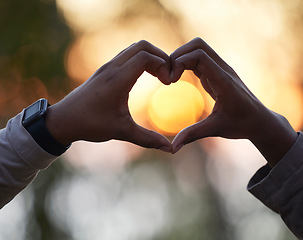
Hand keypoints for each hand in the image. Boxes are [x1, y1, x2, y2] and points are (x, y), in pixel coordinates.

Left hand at [45, 40, 171, 151]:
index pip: (146, 56)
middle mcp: (112, 67)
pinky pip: (128, 55)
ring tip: (159, 77)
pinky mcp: (105, 70)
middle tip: (167, 76)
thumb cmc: (90, 124)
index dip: (163, 65)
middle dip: (161, 57)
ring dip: (151, 57)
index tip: (168, 83)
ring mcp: (108, 67)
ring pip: (135, 48)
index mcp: (117, 79)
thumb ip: (147, 139)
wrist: (63, 120)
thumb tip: (170, 149)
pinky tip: (146, 77)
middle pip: (142, 46)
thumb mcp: (121, 132)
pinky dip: (141, 60)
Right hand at [170, 38, 296, 165]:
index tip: (170, 80)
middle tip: (168, 75)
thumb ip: (193, 135)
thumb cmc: (242, 124)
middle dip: (178, 55)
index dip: (179, 62)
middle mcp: (223, 70)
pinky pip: (200, 59)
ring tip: (171, 76)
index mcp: (223, 80)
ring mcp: (221, 69)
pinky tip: (179, 78)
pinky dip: (186, 63)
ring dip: (182, 57)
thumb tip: (172, 147)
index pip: (199, 55)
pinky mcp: (218, 73)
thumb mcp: (216, 129)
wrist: (260, 121)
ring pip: (198, 49)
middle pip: (197, 45)